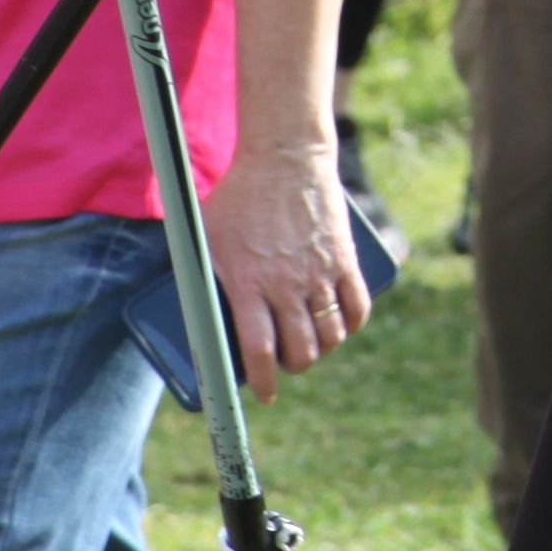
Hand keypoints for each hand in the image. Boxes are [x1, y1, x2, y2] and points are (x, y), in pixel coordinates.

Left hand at [200, 140, 373, 401]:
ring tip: (312, 343)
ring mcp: (320, 272)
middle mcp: (287, 285)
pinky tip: (342, 325)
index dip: (264, 382)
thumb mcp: (208, 238)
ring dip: (322, 349)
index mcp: (249, 284)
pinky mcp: (345, 258)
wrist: (285, 156)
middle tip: (287, 362)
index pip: (260, 352)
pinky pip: (358, 307)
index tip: (264, 394)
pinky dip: (351, 323)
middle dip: (293, 367)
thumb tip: (194, 315)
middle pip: (300, 351)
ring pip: (331, 336)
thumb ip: (206, 277)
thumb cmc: (239, 195)